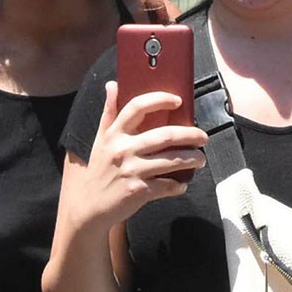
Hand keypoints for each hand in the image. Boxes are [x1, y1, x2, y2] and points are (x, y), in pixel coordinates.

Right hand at [75, 81, 207, 228]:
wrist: (89, 206)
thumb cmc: (99, 169)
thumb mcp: (100, 139)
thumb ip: (109, 111)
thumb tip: (113, 84)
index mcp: (114, 134)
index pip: (137, 107)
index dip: (160, 100)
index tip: (178, 100)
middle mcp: (123, 150)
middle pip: (164, 136)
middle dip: (190, 135)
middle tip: (203, 136)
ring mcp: (131, 171)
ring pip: (171, 161)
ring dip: (192, 159)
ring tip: (200, 158)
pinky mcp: (138, 191)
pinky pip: (167, 185)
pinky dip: (179, 185)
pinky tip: (183, 184)